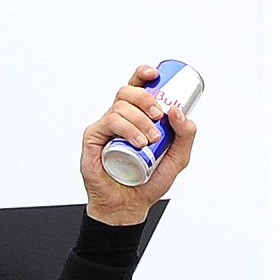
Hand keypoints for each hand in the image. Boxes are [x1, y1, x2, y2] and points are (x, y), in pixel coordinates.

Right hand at [80, 66, 196, 225]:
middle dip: (146, 98)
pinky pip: (110, 122)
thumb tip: (179, 112)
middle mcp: (119, 118)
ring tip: (151, 141)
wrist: (129, 205)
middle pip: (128, 91)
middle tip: (159, 116)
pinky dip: (128, 129)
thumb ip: (185, 136)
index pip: (136, 87)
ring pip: (120, 106)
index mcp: (136, 117)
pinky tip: (139, 143)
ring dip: (141, 120)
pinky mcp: (94, 137)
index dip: (143, 75)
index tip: (156, 75)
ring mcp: (105, 127)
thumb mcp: (177, 159)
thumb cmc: (149, 181)